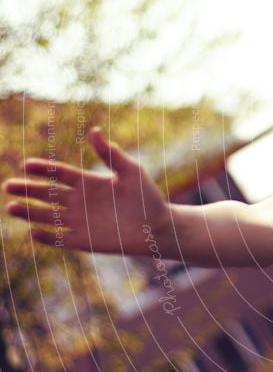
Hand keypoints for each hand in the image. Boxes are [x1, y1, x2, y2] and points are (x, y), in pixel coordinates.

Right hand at [3, 126, 170, 255]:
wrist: (158, 227)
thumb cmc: (147, 197)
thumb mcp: (131, 171)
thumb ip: (111, 154)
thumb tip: (94, 131)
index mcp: (89, 182)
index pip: (59, 174)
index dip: (43, 169)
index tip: (26, 165)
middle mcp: (79, 201)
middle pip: (47, 194)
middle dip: (28, 190)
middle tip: (9, 186)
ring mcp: (80, 221)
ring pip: (47, 216)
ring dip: (29, 213)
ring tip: (11, 207)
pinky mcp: (83, 241)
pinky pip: (60, 239)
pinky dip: (47, 237)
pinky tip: (33, 232)